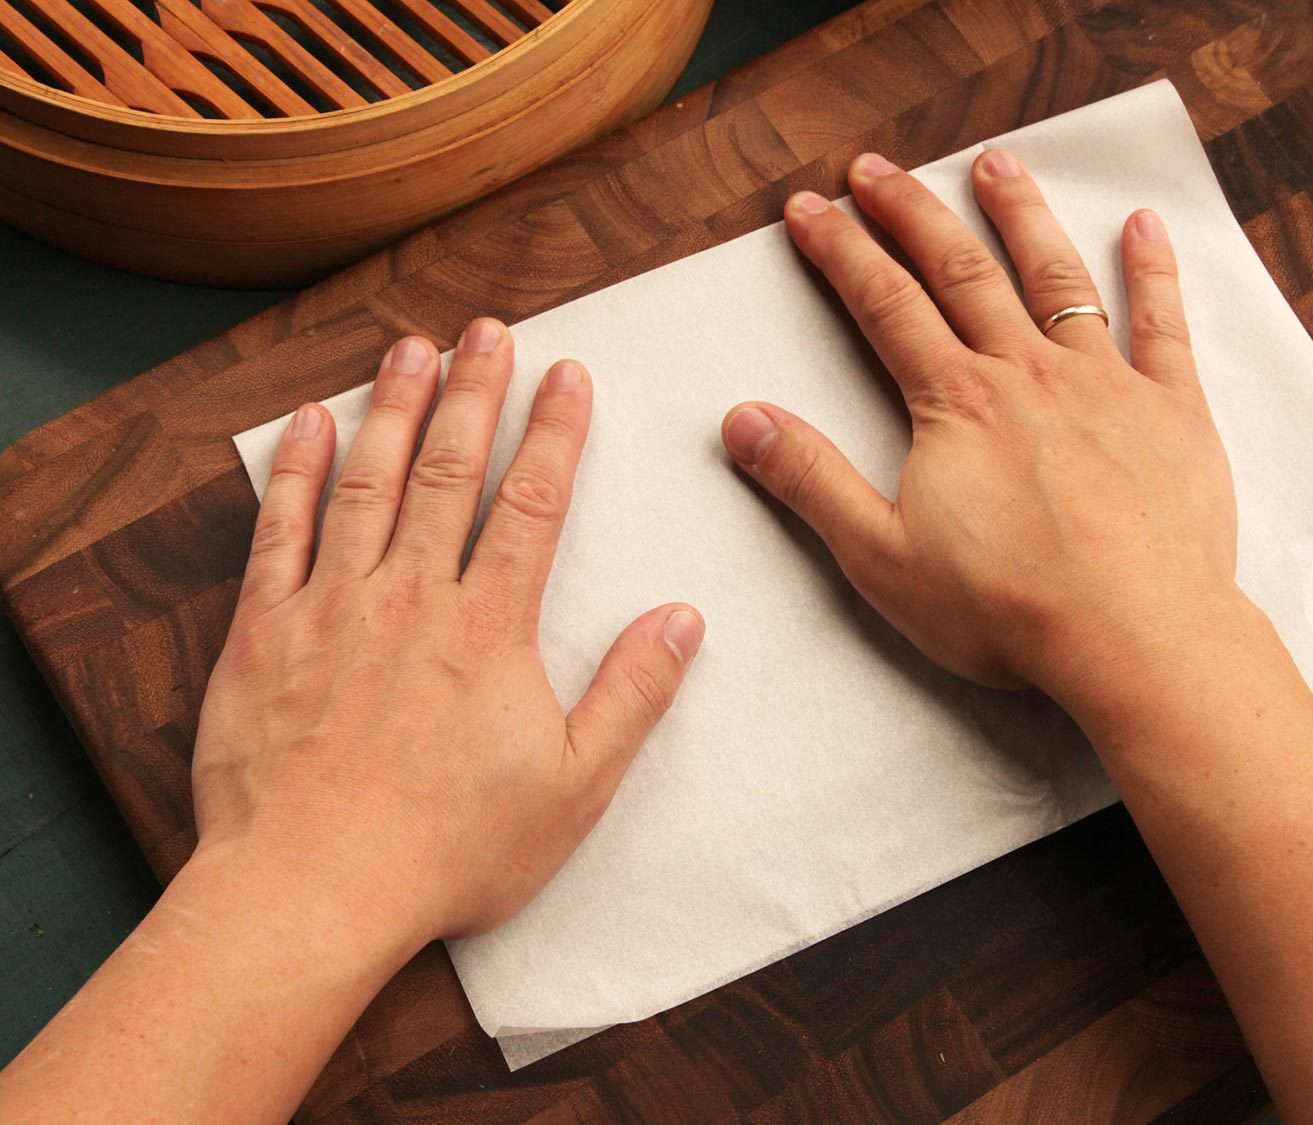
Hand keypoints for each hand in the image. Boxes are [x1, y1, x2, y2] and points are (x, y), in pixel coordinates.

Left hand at [194, 321, 703, 943]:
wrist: (314, 889)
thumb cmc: (449, 849)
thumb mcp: (574, 787)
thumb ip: (632, 696)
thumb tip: (682, 619)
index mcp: (489, 628)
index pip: (533, 503)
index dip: (555, 432)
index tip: (567, 373)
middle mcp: (411, 597)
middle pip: (450, 470)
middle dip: (474, 392)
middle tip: (488, 328)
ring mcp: (331, 608)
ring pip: (368, 483)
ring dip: (393, 409)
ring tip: (410, 348)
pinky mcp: (264, 633)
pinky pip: (277, 533)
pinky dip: (293, 472)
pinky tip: (307, 424)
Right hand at [721, 150, 1237, 712]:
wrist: (1134, 638)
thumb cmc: (1008, 608)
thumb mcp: (881, 556)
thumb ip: (811, 481)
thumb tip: (741, 420)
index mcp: (954, 403)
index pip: (884, 304)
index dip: (840, 251)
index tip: (808, 208)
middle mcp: (1025, 373)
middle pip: (960, 270)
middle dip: (910, 212)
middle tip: (874, 167)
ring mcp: (1104, 383)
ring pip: (1055, 277)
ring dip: (1019, 214)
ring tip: (994, 162)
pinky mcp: (1171, 411)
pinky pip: (1162, 324)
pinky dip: (1152, 271)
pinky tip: (1143, 227)